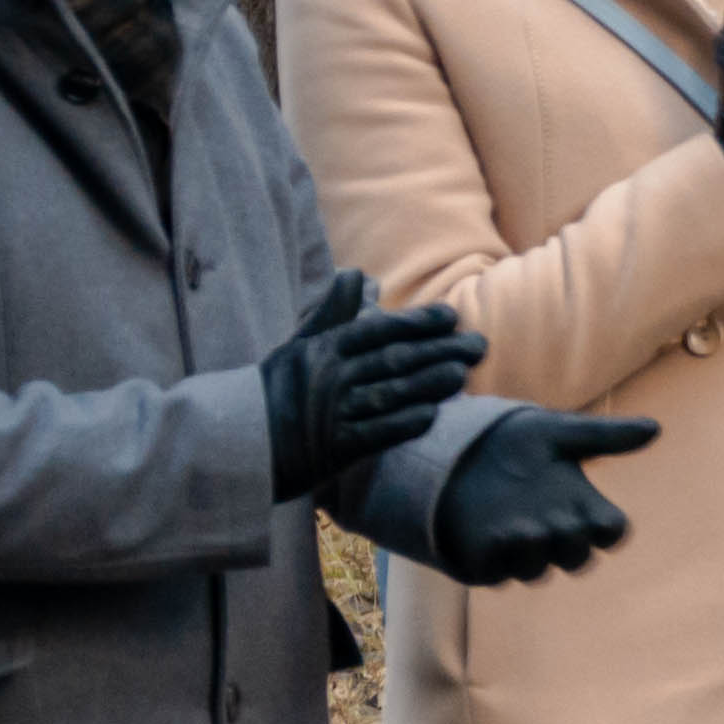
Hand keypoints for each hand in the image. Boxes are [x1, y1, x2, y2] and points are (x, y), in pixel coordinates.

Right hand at [258, 268, 481, 495]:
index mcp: (323, 350)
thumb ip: (333, 312)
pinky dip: (405, 423)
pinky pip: (378, 433)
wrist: (245, 443)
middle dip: (439, 351)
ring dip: (430, 384)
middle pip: (393, 360)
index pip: (378, 330)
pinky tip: (434, 414)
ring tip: (462, 374)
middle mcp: (331, 378)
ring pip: (390, 394)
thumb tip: (357, 274)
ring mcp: (335, 414)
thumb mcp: (300, 345)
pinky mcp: (337, 448)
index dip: (416, 322)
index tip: (450, 317)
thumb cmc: (279, 390)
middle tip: (478, 345)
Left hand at [423, 407, 660, 585]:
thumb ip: (603, 435)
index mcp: (582, 508)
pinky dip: (498, 557)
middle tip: (559, 522)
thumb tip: (655, 427)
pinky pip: (496, 573)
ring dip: (533, 553)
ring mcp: (520, 550)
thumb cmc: (516, 442)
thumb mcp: (557, 431)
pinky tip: (495, 532)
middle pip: (577, 558)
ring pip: (536, 571)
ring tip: (522, 528)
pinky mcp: (485, 558)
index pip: (611, 533)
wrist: (458, 447)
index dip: (610, 531)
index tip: (601, 518)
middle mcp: (555, 534)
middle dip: (571, 543)